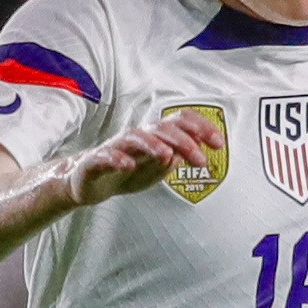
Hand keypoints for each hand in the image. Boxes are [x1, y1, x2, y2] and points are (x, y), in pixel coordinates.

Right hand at [59, 113, 221, 207]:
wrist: (89, 184)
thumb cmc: (127, 172)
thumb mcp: (158, 169)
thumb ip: (176, 159)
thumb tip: (195, 150)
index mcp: (154, 136)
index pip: (179, 122)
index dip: (200, 128)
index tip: (218, 144)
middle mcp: (137, 136)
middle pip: (161, 128)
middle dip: (184, 141)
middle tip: (201, 160)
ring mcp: (115, 147)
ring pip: (135, 137)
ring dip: (153, 144)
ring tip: (167, 155)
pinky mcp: (95, 161)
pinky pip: (106, 156)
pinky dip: (117, 159)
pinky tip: (128, 165)